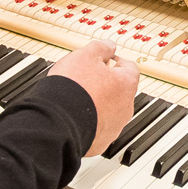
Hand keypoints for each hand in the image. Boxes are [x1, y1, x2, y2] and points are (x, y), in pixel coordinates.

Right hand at [47, 40, 140, 155]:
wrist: (57, 121)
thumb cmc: (73, 88)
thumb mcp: (85, 56)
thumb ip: (100, 48)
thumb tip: (109, 46)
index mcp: (126, 84)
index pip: (130, 68)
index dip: (116, 61)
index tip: (105, 60)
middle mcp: (125, 108)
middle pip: (120, 91)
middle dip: (105, 84)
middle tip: (87, 78)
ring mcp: (114, 127)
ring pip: (109, 111)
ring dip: (98, 104)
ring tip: (77, 98)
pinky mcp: (100, 142)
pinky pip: (97, 129)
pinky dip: (89, 122)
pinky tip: (74, 116)